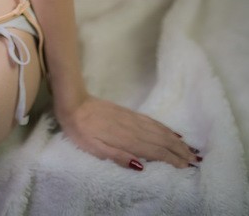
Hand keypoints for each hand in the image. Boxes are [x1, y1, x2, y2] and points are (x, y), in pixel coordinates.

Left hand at [58, 94, 200, 169]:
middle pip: (161, 140)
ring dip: (175, 140)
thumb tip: (142, 167)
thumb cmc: (80, 130)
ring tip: (189, 148)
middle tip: (195, 160)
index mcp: (126, 139)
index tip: (187, 167)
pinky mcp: (127, 112)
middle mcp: (133, 128)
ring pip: (158, 130)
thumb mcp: (94, 148)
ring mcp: (131, 118)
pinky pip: (151, 121)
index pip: (154, 151)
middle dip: (179, 150)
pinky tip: (170, 132)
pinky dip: (164, 127)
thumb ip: (118, 157)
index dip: (171, 159)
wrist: (73, 101)